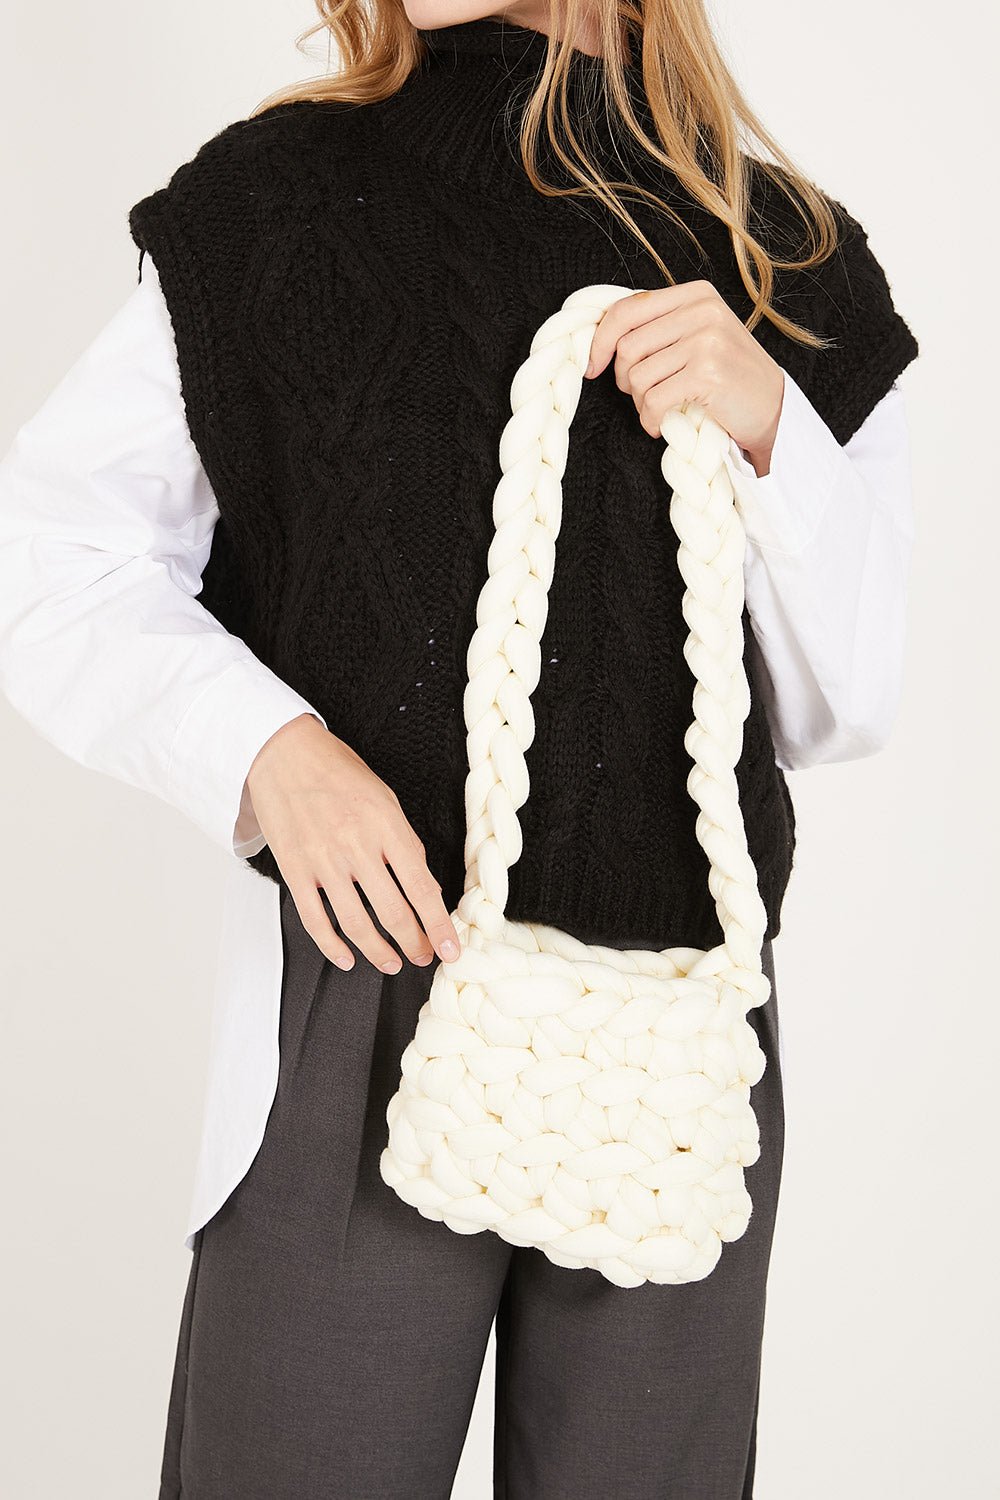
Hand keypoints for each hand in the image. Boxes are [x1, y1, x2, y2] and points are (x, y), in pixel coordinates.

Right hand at [244, 714, 462, 974]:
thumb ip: (404, 843)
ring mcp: (323, 861)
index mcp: (386, 825)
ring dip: (378, 952)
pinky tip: (346, 958)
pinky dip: (332, 946)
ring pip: (356, 924)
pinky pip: (315, 920)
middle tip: (424, 957)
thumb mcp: (384, 799)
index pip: (422, 887)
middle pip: (393, 912)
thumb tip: (424, 888)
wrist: (282, 753)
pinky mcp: (295, 871)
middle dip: (414, 944)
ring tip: (392, 963)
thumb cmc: (337, 772)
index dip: (439, 925)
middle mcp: (356, 846)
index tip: (451, 949)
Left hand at [584, 281, 784, 476]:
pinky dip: (650, 420)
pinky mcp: (709, 374)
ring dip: (640, 403)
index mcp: (695, 294)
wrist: (773, 408)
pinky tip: (661, 426)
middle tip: (640, 396)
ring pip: (638, 376)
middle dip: (624, 380)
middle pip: (627, 346)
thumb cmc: (728, 377)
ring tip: (658, 410)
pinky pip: (654, 400)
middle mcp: (702, 310)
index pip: (626, 309)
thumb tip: (601, 335)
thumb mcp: (697, 336)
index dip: (599, 341)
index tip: (592, 366)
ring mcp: (707, 340)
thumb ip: (660, 327)